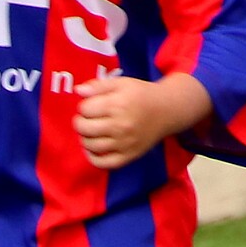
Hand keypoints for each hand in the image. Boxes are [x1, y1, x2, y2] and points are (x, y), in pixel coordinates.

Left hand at [74, 70, 214, 168]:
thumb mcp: (121, 83)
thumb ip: (98, 86)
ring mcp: (124, 143)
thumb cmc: (141, 95)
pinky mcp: (129, 156)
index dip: (84, 106)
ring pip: (90, 145)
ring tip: (91, 131)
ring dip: (85, 138)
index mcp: (117, 105)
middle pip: (84, 128)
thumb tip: (78, 91)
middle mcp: (120, 126)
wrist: (167, 110)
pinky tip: (93, 149)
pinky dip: (92, 158)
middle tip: (87, 118)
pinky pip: (103, 163)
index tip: (92, 105)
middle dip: (80, 122)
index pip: (84, 109)